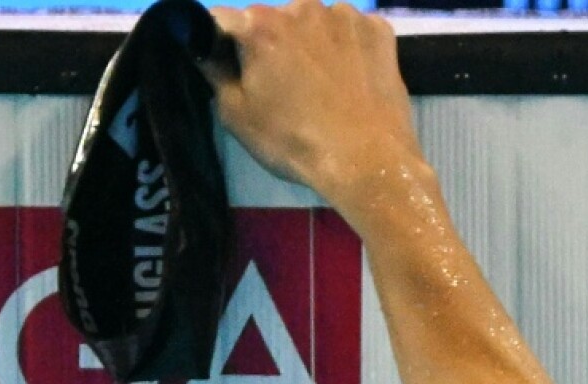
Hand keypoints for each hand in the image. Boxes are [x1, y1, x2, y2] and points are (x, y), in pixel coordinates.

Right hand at [201, 0, 420, 201]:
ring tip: (325, 86)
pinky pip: (354, 32)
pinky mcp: (380, 31)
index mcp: (260, 25)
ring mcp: (346, 16)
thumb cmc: (296, 143)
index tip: (233, 66)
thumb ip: (216, 73)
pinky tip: (354, 79)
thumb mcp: (237, 116)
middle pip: (275, 20)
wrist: (368, 163)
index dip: (223, 44)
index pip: (224, 21)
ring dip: (314, 44)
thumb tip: (207, 50)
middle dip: (274, 44)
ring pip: (317, 23)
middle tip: (287, 85)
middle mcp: (302, 7)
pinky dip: (350, 49)